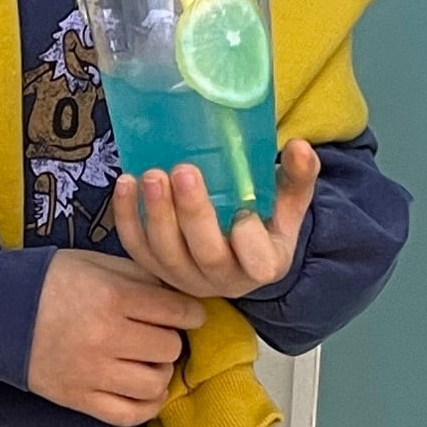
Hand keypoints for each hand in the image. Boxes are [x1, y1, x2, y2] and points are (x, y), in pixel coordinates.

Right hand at [26, 253, 207, 426]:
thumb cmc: (49, 282)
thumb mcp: (95, 263)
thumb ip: (139, 275)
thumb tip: (178, 293)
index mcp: (112, 296)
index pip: (177, 312)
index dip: (190, 313)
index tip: (187, 314)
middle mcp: (106, 336)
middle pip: (169, 348)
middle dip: (170, 339)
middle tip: (157, 334)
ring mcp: (92, 372)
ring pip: (155, 383)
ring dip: (160, 372)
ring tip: (148, 361)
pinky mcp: (79, 398)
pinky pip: (129, 414)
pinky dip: (147, 405)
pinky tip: (146, 391)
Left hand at [113, 139, 320, 297]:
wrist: (236, 251)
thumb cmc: (265, 222)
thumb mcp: (288, 202)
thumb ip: (298, 176)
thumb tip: (300, 147)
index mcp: (263, 265)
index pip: (258, 262)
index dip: (249, 238)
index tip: (245, 209)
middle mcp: (223, 279)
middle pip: (206, 254)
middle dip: (192, 214)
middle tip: (183, 172)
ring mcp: (186, 278)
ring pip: (166, 254)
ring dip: (155, 214)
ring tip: (151, 175)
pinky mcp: (157, 269)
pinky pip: (137, 248)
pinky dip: (127, 217)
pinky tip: (126, 183)